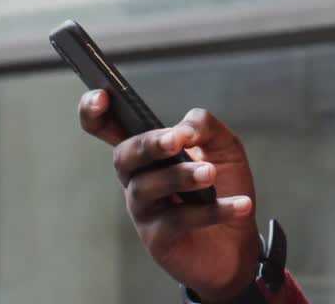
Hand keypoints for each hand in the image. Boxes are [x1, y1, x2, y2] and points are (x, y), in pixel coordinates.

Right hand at [79, 91, 261, 302]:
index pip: (108, 128)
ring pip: (148, 187)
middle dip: (148, 145)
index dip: (93, 111)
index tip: (101, 95)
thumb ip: (204, 126)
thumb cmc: (224, 187)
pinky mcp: (158, 239)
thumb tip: (184, 129)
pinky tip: (240, 206)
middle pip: (124, 156)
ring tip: (210, 174)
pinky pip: (178, 220)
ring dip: (181, 176)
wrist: (240, 240)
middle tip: (177, 141)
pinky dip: (213, 211)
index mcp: (148, 152)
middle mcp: (137, 179)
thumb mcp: (223, 147)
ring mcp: (144, 210)